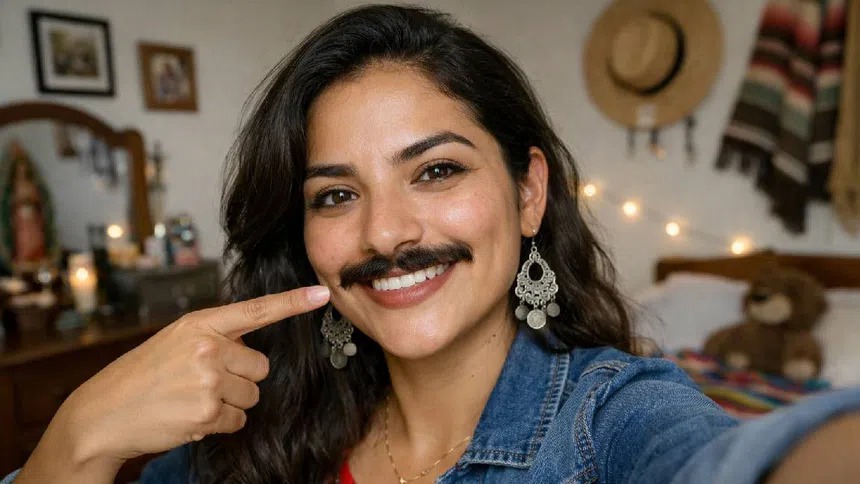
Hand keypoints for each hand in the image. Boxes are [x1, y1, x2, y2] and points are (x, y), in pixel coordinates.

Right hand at [47, 285, 329, 463]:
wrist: (103, 413)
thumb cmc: (142, 377)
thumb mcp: (175, 342)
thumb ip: (214, 338)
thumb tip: (250, 348)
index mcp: (200, 324)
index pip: (256, 310)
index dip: (292, 302)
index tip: (322, 293)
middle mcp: (208, 347)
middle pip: (261, 367)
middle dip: (241, 379)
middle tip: (204, 383)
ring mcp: (209, 379)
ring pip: (251, 395)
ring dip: (229, 403)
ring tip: (191, 399)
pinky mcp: (208, 411)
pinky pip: (238, 420)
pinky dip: (220, 423)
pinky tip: (190, 416)